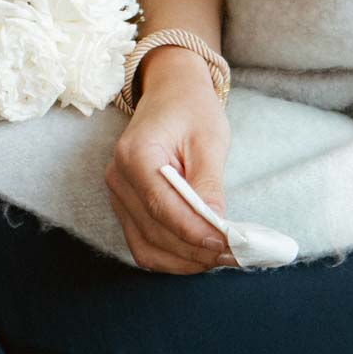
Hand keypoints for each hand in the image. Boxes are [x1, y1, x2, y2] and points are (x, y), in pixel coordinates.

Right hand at [105, 47, 233, 274]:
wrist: (171, 92)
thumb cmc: (192, 109)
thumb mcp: (209, 138)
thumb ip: (209, 183)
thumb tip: (216, 228)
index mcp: (135, 154)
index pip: (163, 206)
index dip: (195, 232)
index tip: (228, 245)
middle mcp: (118, 177)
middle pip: (155, 232)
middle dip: (196, 251)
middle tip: (235, 255)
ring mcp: (117, 194)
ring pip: (147, 248)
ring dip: (185, 261)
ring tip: (221, 257)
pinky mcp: (125, 206)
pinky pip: (144, 244)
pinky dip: (173, 256)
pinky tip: (200, 253)